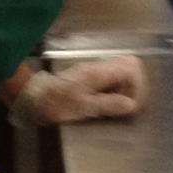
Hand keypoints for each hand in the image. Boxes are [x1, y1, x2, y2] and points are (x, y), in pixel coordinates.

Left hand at [9, 56, 147, 125]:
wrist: (34, 96)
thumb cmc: (58, 102)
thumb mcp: (84, 107)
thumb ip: (109, 104)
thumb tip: (131, 105)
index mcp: (100, 71)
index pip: (132, 65)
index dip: (137, 84)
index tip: (130, 103)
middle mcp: (99, 66)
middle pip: (128, 67)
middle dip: (132, 86)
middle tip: (124, 104)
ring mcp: (94, 70)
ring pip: (120, 73)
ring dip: (123, 89)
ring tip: (114, 106)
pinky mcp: (89, 76)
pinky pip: (110, 78)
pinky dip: (113, 90)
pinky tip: (104, 103)